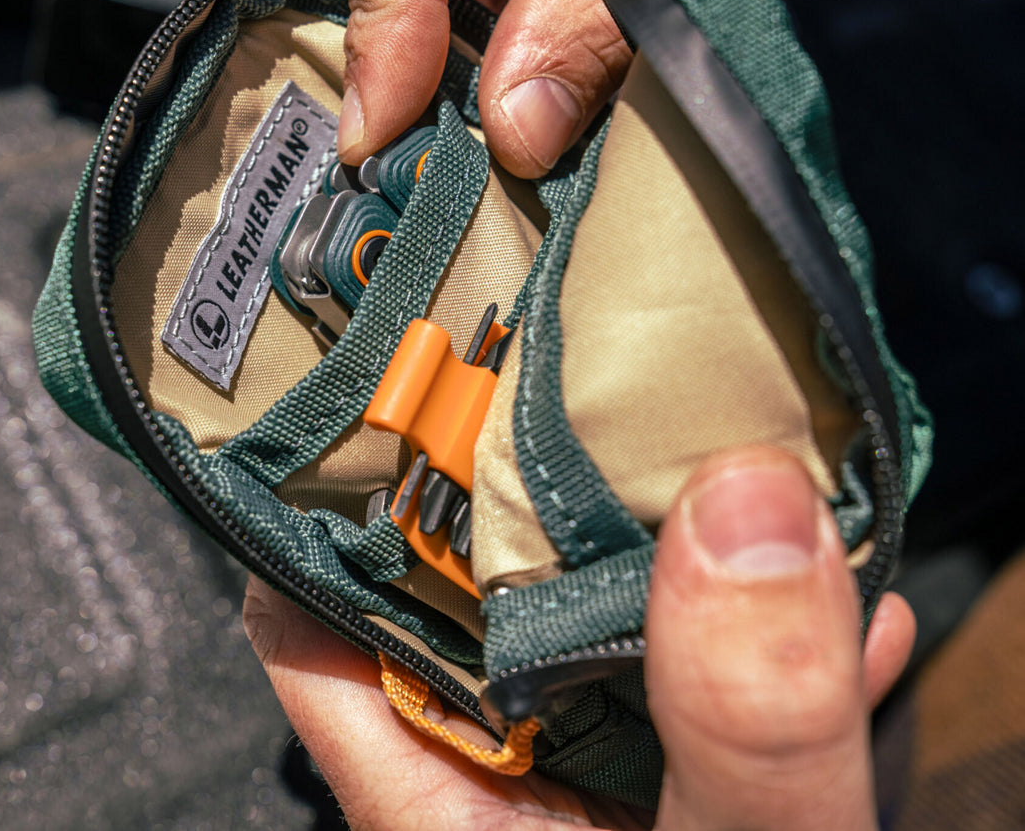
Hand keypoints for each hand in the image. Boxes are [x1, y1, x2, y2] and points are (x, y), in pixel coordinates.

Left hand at [243, 446, 914, 828]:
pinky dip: (762, 637)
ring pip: (594, 632)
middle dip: (514, 496)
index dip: (326, 508)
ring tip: (696, 448)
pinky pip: (704, 690)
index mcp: (446, 809)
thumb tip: (744, 505)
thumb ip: (740, 721)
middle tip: (557, 376)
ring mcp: (594, 790)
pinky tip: (844, 597)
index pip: (319, 631)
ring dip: (654, 552)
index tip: (378, 392)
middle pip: (463, 601)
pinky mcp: (678, 795)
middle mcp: (502, 787)